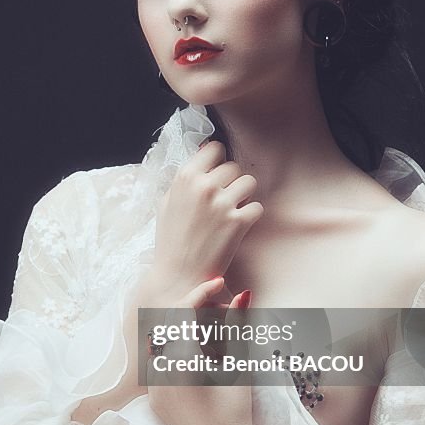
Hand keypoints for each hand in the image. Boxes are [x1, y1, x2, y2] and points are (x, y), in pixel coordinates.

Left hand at [146, 288, 258, 424]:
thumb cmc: (236, 409)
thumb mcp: (238, 364)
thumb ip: (238, 326)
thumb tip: (244, 294)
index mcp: (181, 358)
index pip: (184, 309)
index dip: (202, 292)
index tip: (220, 283)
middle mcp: (161, 369)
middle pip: (171, 322)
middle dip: (194, 310)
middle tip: (219, 308)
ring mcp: (154, 386)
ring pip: (164, 342)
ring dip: (185, 331)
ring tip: (213, 334)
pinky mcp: (156, 399)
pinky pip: (161, 364)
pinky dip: (178, 353)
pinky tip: (201, 358)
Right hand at [150, 140, 262, 304]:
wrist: (178, 275)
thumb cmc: (171, 239)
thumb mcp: (168, 201)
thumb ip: (186, 177)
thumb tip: (204, 150)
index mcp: (185, 178)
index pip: (214, 148)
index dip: (218, 160)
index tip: (217, 173)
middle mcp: (204, 187)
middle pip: (234, 166)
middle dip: (231, 181)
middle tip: (224, 198)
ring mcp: (222, 204)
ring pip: (250, 182)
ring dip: (245, 195)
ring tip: (233, 209)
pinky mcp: (238, 223)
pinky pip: (257, 207)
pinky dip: (251, 215)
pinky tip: (238, 225)